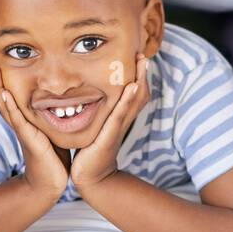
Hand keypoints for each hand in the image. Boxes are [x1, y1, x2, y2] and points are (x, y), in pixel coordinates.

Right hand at [0, 57, 68, 200]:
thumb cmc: (54, 157)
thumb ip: (54, 115)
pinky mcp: (29, 139)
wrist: (50, 183)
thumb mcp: (53, 129)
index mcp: (25, 119)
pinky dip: (10, 106)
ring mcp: (22, 131)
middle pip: (1, 96)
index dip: (3, 78)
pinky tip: (4, 93)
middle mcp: (20, 122)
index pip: (10, 94)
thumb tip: (64, 98)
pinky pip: (17, 120)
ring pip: (5, 104)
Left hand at [71, 53, 150, 191]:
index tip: (139, 56)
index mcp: (119, 117)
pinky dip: (127, 100)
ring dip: (139, 80)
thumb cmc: (90, 152)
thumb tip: (89, 96)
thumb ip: (97, 113)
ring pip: (133, 100)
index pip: (134, 92)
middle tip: (143, 54)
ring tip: (143, 62)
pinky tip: (132, 86)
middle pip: (139, 93)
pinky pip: (120, 114)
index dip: (139, 75)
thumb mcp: (95, 127)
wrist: (90, 177)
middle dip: (142, 73)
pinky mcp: (109, 135)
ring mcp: (118, 128)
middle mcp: (122, 120)